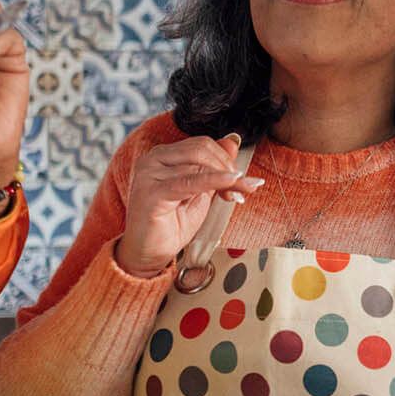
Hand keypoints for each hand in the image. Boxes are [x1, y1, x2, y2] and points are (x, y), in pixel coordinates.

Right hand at [114, 132, 263, 276]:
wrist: (149, 253)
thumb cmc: (172, 224)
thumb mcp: (200, 192)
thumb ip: (213, 168)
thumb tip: (232, 143)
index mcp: (163, 155)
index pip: (202, 145)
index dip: (227, 160)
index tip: (243, 179)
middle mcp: (152, 159)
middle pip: (201, 149)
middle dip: (228, 167)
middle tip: (245, 187)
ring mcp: (149, 174)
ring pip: (199, 165)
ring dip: (226, 180)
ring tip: (237, 195)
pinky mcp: (152, 192)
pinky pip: (190, 181)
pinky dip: (214, 180)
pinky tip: (232, 182)